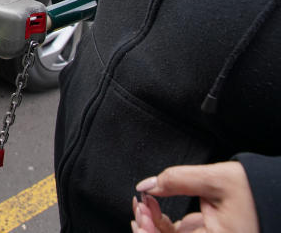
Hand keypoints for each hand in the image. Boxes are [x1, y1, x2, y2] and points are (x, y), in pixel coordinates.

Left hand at [129, 161, 258, 232]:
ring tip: (145, 202)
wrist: (271, 194)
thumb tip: (146, 186)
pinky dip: (158, 221)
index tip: (143, 208)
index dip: (149, 231)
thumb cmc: (253, 191)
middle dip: (145, 226)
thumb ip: (177, 180)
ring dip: (149, 223)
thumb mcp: (216, 180)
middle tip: (141, 204)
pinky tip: (152, 204)